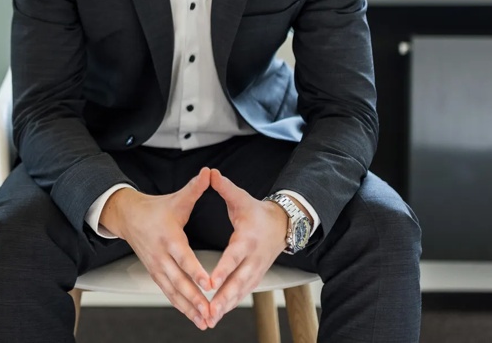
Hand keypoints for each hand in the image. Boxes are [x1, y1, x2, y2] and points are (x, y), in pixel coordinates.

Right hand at [99, 167, 214, 329]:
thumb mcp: (176, 198)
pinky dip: (181, 306)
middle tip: (210, 311)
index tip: (208, 283)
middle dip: (195, 298)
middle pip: (178, 280)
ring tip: (205, 321)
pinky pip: (168, 293)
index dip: (195, 270)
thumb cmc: (155, 208)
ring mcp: (156, 267)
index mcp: (168, 237)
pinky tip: (194, 317)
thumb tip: (209, 172)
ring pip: (173, 291)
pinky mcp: (155, 273)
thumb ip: (195, 188)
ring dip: (189, 308)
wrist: (127, 216)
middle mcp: (161, 255)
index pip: (183, 257)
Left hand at [205, 169, 289, 327]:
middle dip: (223, 297)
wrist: (282, 225)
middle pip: (238, 281)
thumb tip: (210, 172)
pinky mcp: (255, 277)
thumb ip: (225, 188)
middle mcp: (253, 259)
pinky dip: (231, 304)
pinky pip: (242, 293)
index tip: (211, 282)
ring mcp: (256, 270)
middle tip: (209, 310)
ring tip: (210, 318)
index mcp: (247, 239)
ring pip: (240, 292)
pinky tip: (218, 314)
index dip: (223, 269)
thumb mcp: (242, 198)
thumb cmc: (257, 212)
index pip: (233, 257)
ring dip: (226, 306)